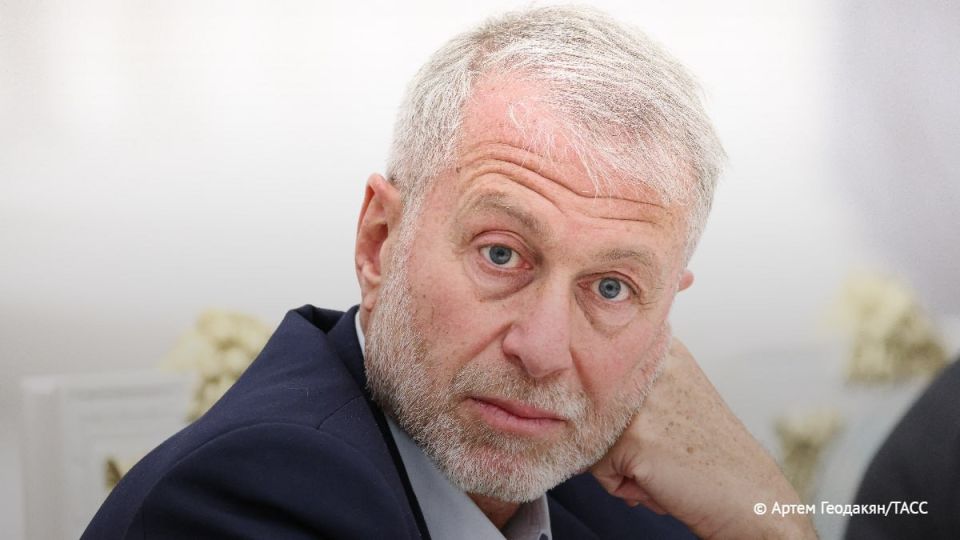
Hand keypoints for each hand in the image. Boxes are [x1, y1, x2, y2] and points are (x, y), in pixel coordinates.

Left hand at [591, 339, 817, 538]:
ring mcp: (640, 397)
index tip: (646, 422)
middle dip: (613, 434)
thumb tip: (562, 396)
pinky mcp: (632, 436)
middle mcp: (648, 361)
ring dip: (616, 460)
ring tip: (660, 463)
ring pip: (588, 433)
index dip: (612, 406)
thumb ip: (627, 381)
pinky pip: (595, 466)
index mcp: (659, 343)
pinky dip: (621, 483)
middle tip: (660, 446)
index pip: (594, 368)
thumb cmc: (707, 451)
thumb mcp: (671, 393)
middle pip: (587, 402)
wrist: (751, 496)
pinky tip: (659, 480)